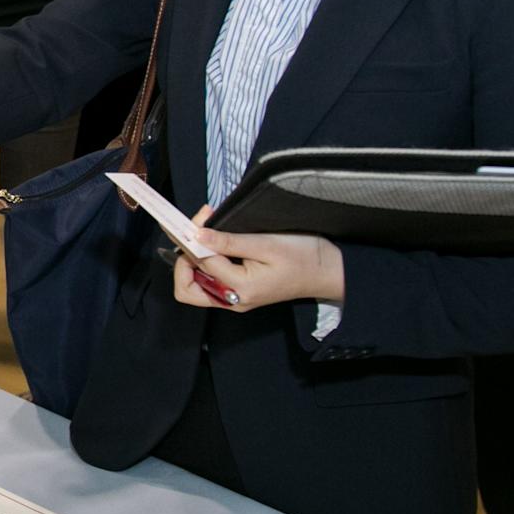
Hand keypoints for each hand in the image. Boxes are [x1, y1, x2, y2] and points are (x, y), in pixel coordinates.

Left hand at [170, 205, 343, 313]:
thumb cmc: (304, 256)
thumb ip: (229, 241)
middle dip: (184, 256)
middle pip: (187, 287)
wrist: (329, 271)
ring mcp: (235, 299)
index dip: (195, 236)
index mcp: (239, 289)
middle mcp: (233, 300)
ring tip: (206, 232)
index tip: (203, 214)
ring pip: (195, 286)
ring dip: (193, 259)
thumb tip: (197, 235)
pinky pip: (210, 282)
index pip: (200, 262)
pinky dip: (206, 262)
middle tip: (197, 229)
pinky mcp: (239, 292)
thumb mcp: (267, 243)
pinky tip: (216, 242)